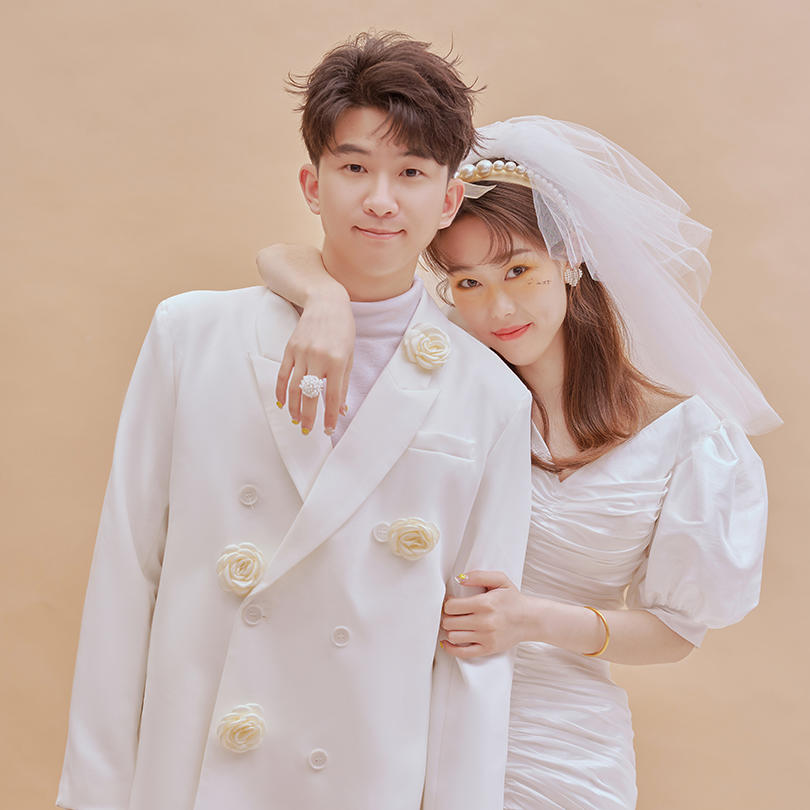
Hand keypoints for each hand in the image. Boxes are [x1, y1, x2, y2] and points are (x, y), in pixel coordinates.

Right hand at [257, 245, 355, 434]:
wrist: (326, 302)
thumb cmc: (342, 330)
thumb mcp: (349, 356)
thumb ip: (344, 383)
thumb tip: (343, 409)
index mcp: (336, 362)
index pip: (333, 397)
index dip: (330, 416)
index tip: (328, 430)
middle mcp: (317, 358)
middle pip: (310, 395)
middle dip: (308, 417)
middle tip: (307, 431)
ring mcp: (301, 354)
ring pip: (294, 388)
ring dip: (294, 408)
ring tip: (296, 421)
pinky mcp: (289, 349)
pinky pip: (283, 375)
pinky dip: (282, 391)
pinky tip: (283, 403)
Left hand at [440, 571, 527, 658]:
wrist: (531, 619)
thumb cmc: (514, 599)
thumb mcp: (500, 580)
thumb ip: (479, 576)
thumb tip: (459, 578)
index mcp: (485, 603)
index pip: (451, 606)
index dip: (448, 603)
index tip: (452, 602)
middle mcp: (484, 622)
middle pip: (449, 622)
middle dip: (448, 616)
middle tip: (453, 614)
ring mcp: (486, 637)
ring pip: (453, 636)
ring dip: (450, 630)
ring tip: (456, 624)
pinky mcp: (488, 649)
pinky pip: (463, 653)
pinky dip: (451, 648)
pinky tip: (448, 641)